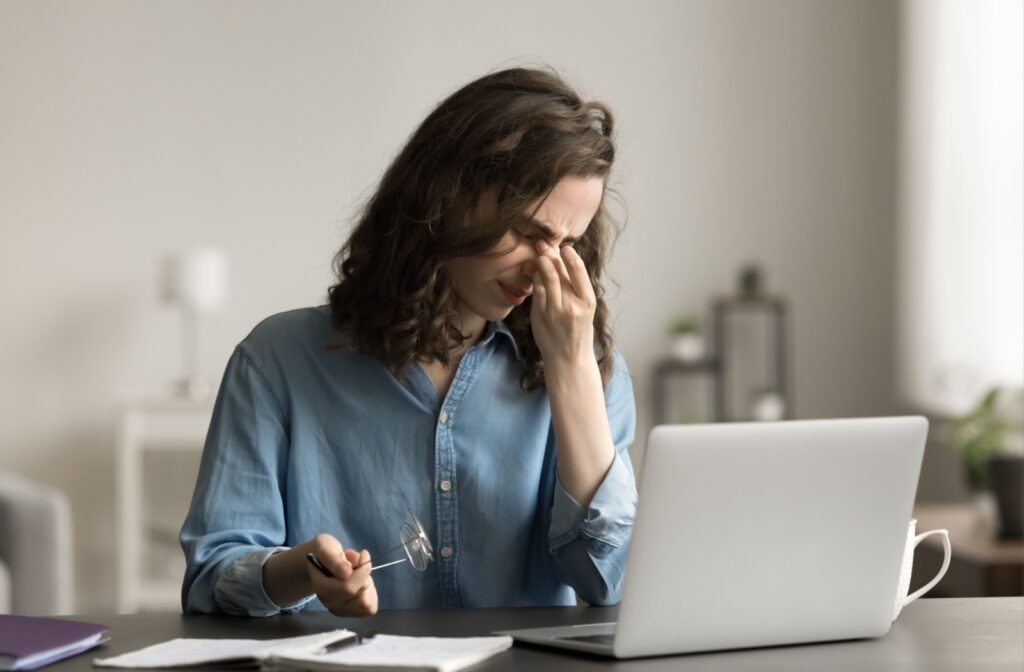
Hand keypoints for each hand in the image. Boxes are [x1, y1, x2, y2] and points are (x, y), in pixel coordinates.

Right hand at [306, 533, 378, 616]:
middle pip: (358, 593)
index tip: (364, 553)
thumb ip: (333, 559)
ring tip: (357, 574)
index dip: (362, 570)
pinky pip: (369, 608)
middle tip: (358, 562)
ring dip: (367, 584)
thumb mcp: (326, 547)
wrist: (321, 561)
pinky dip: (371, 594)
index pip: (347, 587)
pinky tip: (362, 584)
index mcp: (321, 586)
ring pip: (365, 603)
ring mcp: (339, 609)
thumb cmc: (324, 552)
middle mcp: (329, 602)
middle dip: (364, 575)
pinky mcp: (350, 612)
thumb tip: (346, 573)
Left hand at [529, 240, 596, 366]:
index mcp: (588, 301)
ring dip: (540, 262)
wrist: (568, 359)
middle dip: (550, 253)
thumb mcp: (584, 309)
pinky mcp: (540, 315)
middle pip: (560, 270)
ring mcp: (555, 310)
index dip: (569, 255)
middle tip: (543, 242)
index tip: (564, 247)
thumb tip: (564, 260)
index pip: (578, 270)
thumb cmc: (578, 332)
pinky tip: (533, 272)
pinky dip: (534, 278)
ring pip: (546, 278)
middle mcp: (572, 305)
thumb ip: (576, 288)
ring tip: (538, 253)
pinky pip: (536, 290)